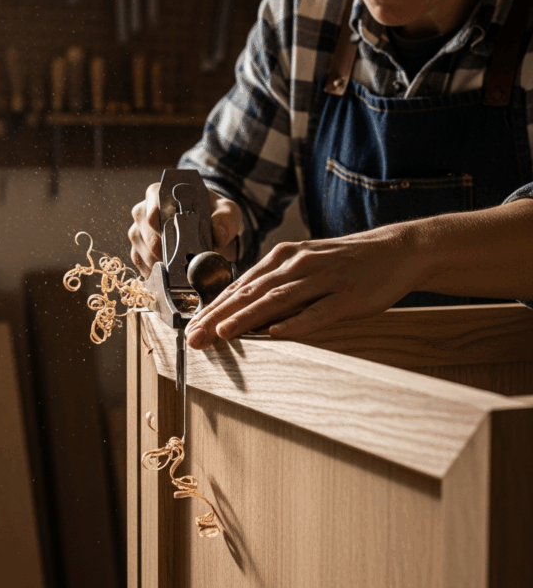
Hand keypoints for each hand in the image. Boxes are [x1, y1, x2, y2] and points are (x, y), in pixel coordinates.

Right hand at [128, 183, 242, 277]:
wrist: (207, 230)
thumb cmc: (212, 215)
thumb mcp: (226, 212)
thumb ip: (225, 219)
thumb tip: (217, 235)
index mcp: (160, 194)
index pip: (153, 205)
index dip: (162, 222)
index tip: (174, 235)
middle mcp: (143, 212)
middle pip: (147, 234)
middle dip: (167, 250)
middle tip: (186, 258)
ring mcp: (138, 233)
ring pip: (144, 252)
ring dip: (164, 264)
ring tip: (184, 268)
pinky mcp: (137, 252)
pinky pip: (142, 266)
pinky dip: (158, 274)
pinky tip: (174, 275)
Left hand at [185, 222, 425, 346]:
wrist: (396, 250)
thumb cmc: (345, 264)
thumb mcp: (304, 267)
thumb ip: (275, 285)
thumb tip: (242, 309)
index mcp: (283, 258)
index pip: (240, 286)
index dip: (213, 308)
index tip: (191, 327)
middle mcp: (297, 264)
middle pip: (250, 292)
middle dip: (218, 316)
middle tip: (194, 337)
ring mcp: (323, 277)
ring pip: (277, 299)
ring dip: (247, 317)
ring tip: (222, 333)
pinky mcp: (348, 294)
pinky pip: (320, 310)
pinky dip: (297, 322)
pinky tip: (277, 333)